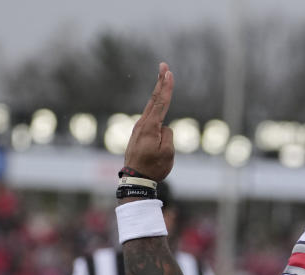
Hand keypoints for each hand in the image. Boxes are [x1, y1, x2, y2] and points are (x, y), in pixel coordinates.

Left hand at [124, 62, 175, 180]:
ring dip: (158, 92)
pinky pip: (151, 117)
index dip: (166, 87)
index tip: (168, 72)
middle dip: (160, 82)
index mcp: (150, 127)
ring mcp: (139, 128)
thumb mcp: (167, 153)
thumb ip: (168, 135)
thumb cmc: (154, 167)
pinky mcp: (139, 133)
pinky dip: (156, 106)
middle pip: (154, 99)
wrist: (136, 178)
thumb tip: (164, 128)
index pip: (160, 102)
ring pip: (151, 107)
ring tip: (163, 79)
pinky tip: (159, 103)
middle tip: (163, 65)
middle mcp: (143, 123)